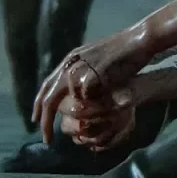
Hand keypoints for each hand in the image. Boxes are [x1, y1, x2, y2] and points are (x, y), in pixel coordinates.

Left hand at [32, 27, 153, 143]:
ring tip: (78, 129)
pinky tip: (101, 109)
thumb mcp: (96, 60)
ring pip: (70, 102)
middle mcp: (70, 65)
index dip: (39, 104)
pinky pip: (88, 99)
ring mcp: (80, 70)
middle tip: (46, 138)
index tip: (37, 121)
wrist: (139, 40)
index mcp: (70, 60)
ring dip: (74, 116)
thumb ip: (84, 73)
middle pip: (49, 98)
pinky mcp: (92, 76)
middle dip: (46, 120)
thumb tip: (75, 91)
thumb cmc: (123, 52)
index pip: (47, 85)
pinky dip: (93, 107)